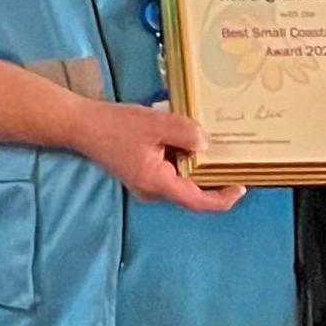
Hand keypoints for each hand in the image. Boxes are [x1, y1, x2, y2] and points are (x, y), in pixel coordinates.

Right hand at [80, 101, 244, 213]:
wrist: (84, 126)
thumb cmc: (116, 125)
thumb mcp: (155, 124)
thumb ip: (184, 133)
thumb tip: (206, 143)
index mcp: (157, 183)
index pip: (197, 201)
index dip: (223, 198)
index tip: (241, 185)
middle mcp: (153, 191)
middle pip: (193, 193)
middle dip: (215, 180)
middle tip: (235, 161)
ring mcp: (148, 184)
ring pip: (183, 182)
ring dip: (200, 168)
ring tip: (218, 148)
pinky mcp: (145, 174)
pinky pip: (172, 173)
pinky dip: (186, 162)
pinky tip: (192, 142)